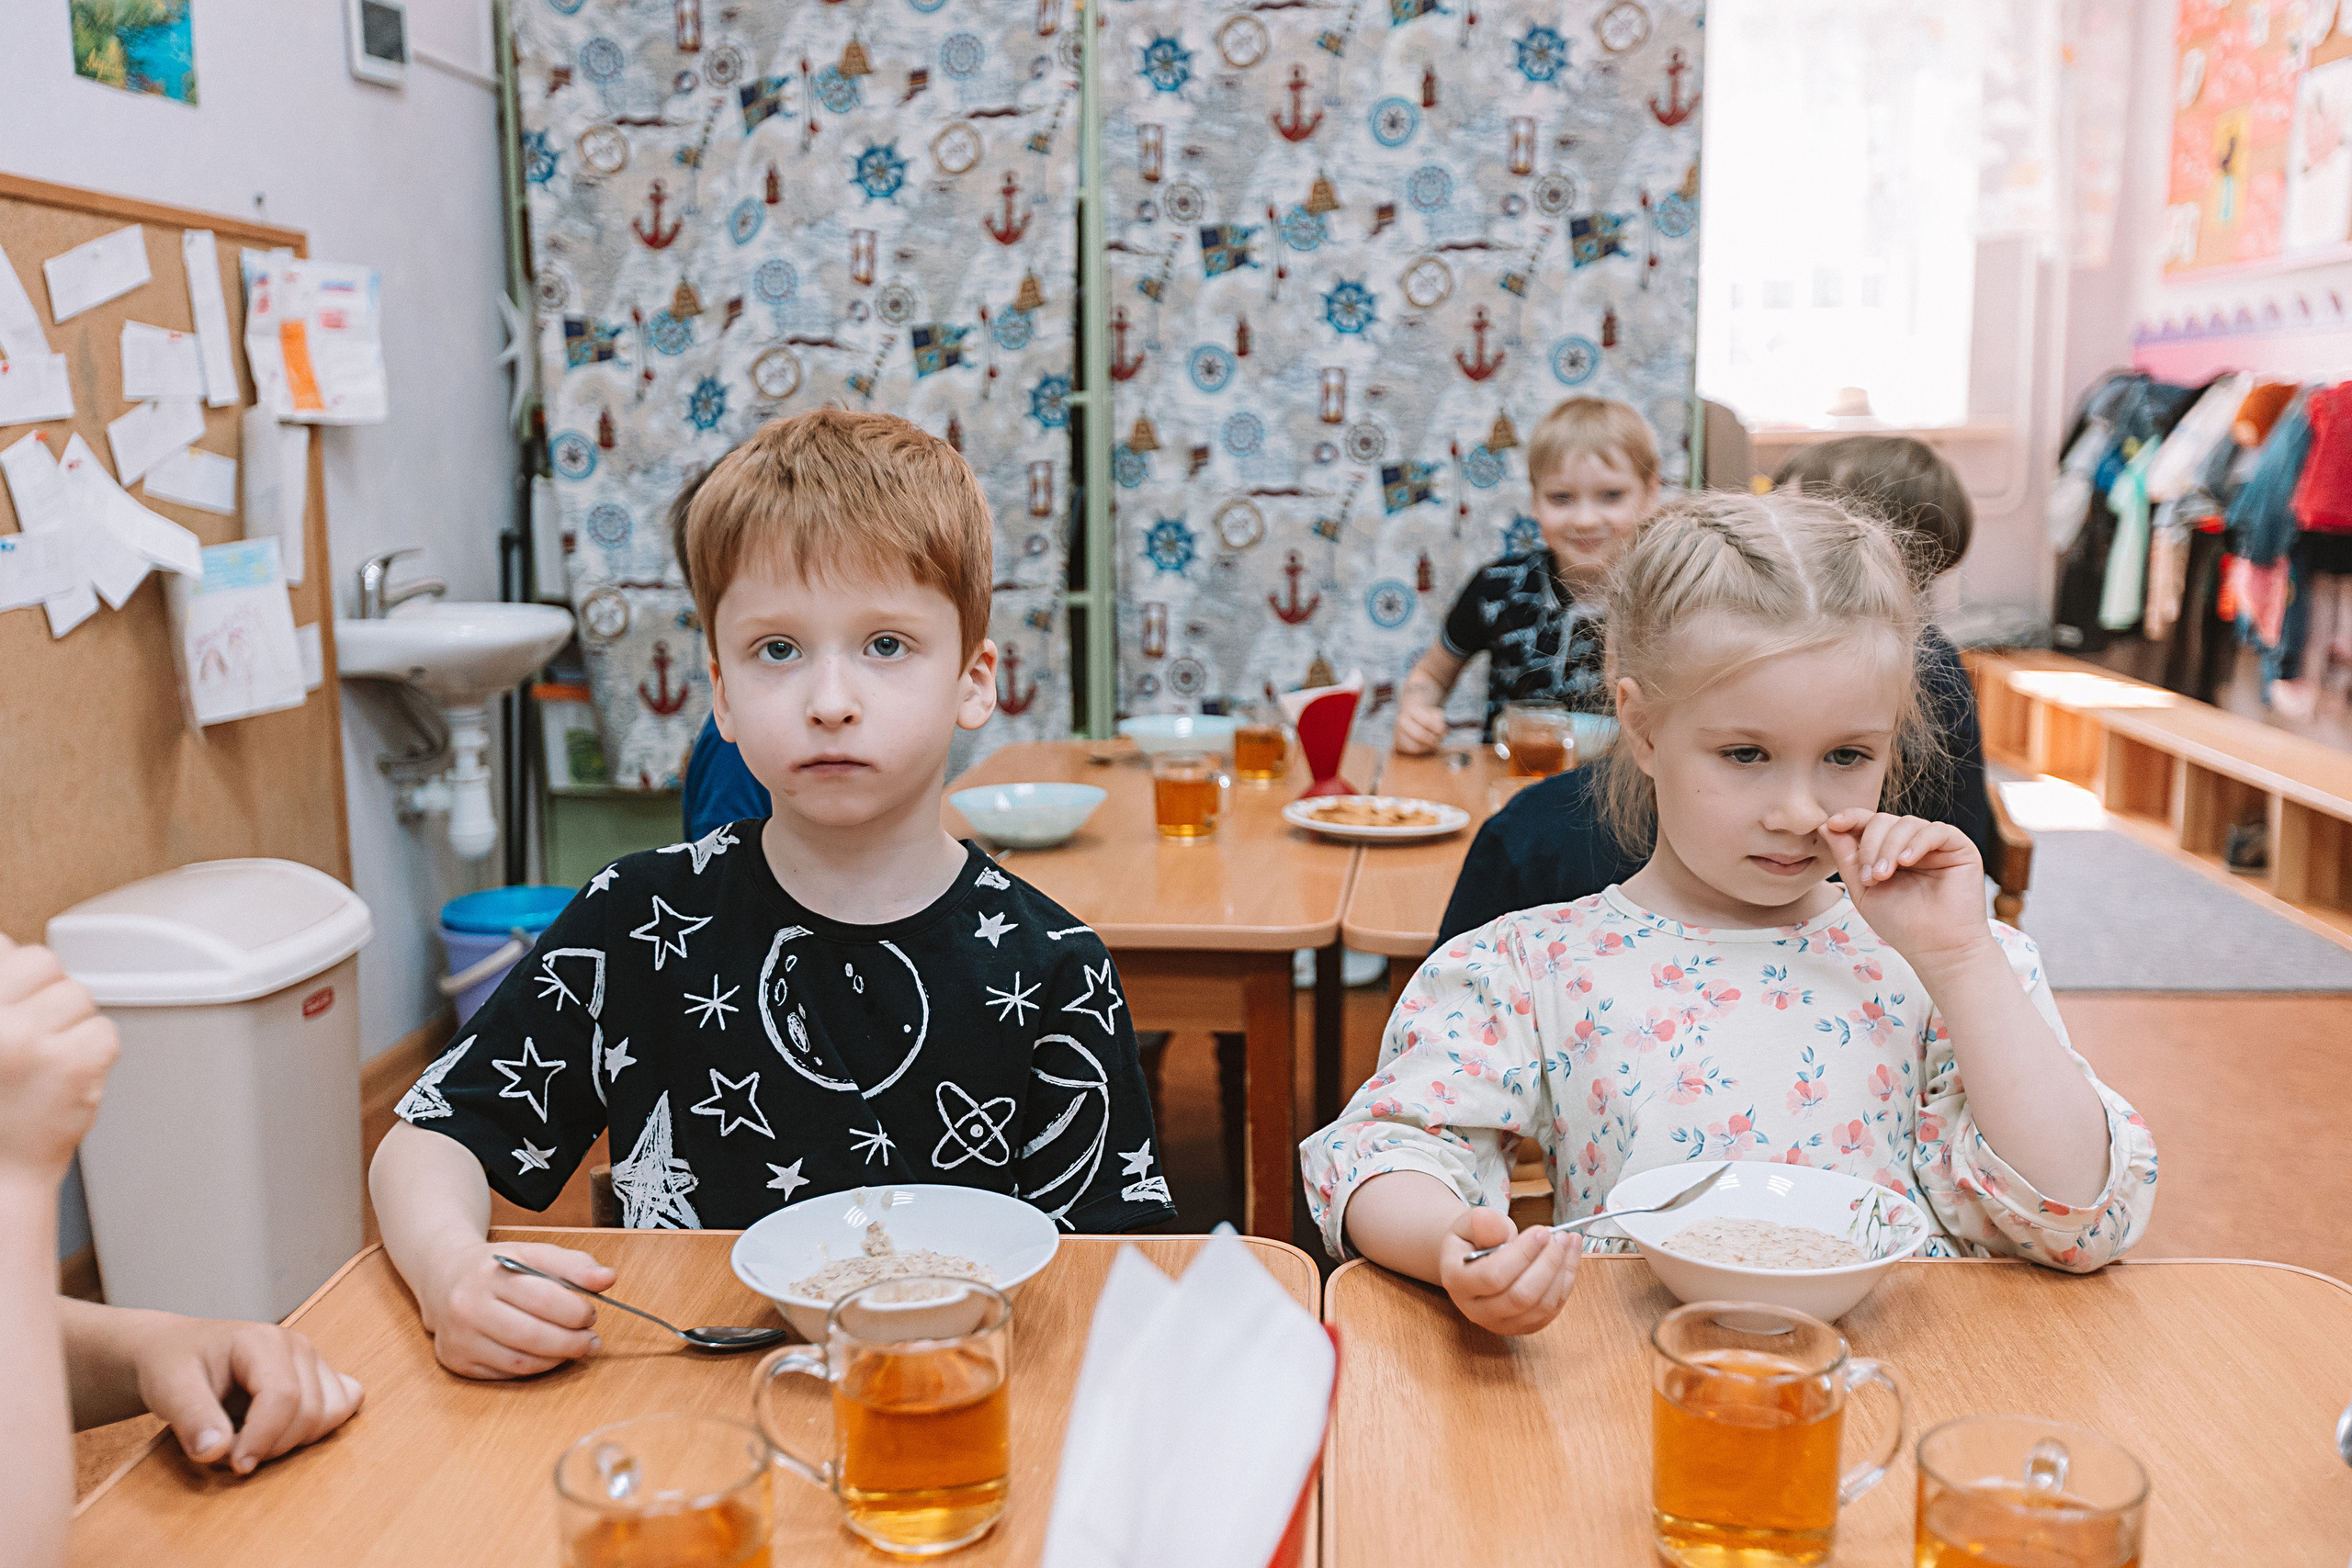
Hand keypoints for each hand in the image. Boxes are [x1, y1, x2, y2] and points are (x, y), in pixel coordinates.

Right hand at [0, 934, 118, 1187]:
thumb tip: (10, 944)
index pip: (5, 949)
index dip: (16, 975)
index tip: (16, 1003)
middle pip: (44, 962)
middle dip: (46, 995)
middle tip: (30, 1038)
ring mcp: (28, 1040)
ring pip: (78, 995)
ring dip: (70, 1025)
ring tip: (41, 1064)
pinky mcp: (71, 1063)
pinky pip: (103, 1030)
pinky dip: (93, 1053)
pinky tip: (64, 1079)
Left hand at [131, 1316, 363, 1473]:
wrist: (175, 1353)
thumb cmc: (172, 1365)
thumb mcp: (168, 1388)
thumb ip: (191, 1418)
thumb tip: (216, 1452)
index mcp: (262, 1341)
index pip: (284, 1396)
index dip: (262, 1438)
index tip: (234, 1465)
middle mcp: (297, 1347)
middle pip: (309, 1412)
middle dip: (270, 1445)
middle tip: (227, 1449)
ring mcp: (313, 1361)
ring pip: (328, 1415)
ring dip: (290, 1441)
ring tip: (248, 1437)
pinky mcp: (320, 1377)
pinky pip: (342, 1408)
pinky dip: (316, 1430)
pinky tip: (280, 1430)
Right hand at [423, 1239, 611, 1379]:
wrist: (443, 1276)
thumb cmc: (495, 1267)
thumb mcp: (533, 1252)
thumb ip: (574, 1264)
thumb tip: (607, 1279)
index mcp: (491, 1273)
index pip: (544, 1299)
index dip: (576, 1311)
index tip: (592, 1314)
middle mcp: (469, 1306)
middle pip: (533, 1335)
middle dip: (571, 1341)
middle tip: (590, 1339)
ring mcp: (459, 1337)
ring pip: (520, 1361)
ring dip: (556, 1359)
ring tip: (574, 1347)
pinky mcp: (456, 1360)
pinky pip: (505, 1373)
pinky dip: (534, 1368)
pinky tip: (546, 1356)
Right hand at [1393, 700, 1446, 754]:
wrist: (1410, 720)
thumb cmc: (1425, 717)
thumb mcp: (1434, 714)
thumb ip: (1441, 721)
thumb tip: (1444, 731)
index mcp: (1411, 711)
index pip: (1427, 722)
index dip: (1438, 729)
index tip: (1443, 733)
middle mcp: (1402, 721)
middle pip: (1421, 735)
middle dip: (1433, 740)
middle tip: (1439, 741)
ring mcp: (1398, 733)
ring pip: (1417, 746)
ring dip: (1429, 747)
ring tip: (1434, 743)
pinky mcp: (1398, 744)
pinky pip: (1413, 751)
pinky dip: (1422, 750)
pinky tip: (1426, 746)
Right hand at [1436, 1206, 1580, 1335]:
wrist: (1472, 1265)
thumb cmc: (1472, 1241)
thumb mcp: (1468, 1224)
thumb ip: (1481, 1222)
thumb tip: (1498, 1228)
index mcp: (1457, 1283)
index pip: (1494, 1276)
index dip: (1523, 1254)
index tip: (1541, 1231)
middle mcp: (1477, 1311)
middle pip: (1521, 1297)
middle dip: (1547, 1264)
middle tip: (1558, 1236)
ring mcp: (1503, 1324)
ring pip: (1542, 1307)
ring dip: (1562, 1272)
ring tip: (1568, 1241)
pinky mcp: (1525, 1326)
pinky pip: (1553, 1309)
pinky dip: (1567, 1280)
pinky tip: (1570, 1254)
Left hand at [1821, 810, 1989, 971]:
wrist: (1937, 948)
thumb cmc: (1901, 924)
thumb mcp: (1863, 890)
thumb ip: (1847, 858)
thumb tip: (1826, 825)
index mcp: (1888, 851)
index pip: (1868, 823)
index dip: (1850, 818)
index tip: (1833, 824)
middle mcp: (1911, 843)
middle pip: (1883, 820)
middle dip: (1869, 845)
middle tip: (1870, 877)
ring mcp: (1936, 844)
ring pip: (1906, 824)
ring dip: (1888, 848)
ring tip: (1884, 876)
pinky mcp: (1959, 847)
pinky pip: (1936, 831)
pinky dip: (1916, 843)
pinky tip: (1906, 861)